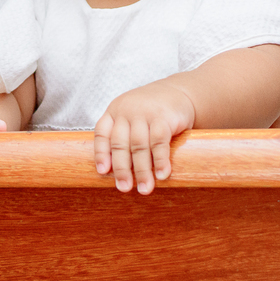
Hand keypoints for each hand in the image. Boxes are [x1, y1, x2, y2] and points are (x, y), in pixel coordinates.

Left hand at [93, 80, 195, 194]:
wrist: (178, 91)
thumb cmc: (151, 111)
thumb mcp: (131, 117)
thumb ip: (123, 137)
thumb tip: (117, 173)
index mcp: (114, 111)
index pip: (102, 133)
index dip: (100, 153)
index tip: (103, 172)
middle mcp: (126, 110)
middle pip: (120, 143)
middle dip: (122, 169)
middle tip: (124, 188)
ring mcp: (145, 113)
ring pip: (139, 146)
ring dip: (142, 170)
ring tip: (144, 188)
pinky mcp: (164, 117)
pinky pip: (159, 141)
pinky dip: (160, 160)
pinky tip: (161, 174)